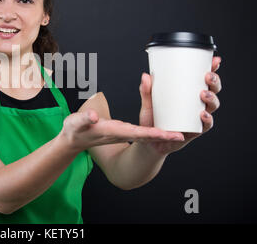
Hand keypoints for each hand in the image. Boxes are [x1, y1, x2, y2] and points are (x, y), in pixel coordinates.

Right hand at [60, 109, 184, 152]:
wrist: (72, 140)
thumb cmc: (74, 130)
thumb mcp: (76, 122)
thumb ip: (85, 119)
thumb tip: (94, 117)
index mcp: (113, 131)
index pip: (137, 133)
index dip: (154, 134)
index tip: (169, 135)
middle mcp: (121, 133)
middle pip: (147, 135)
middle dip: (164, 136)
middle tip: (183, 135)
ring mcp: (123, 133)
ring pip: (146, 133)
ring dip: (162, 133)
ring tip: (180, 130)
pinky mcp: (122, 130)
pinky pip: (142, 131)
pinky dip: (154, 129)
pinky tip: (163, 125)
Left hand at [138, 56, 222, 154]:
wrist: (150, 142)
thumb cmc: (152, 120)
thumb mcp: (148, 104)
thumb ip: (146, 91)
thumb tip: (146, 76)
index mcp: (188, 94)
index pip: (203, 80)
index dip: (212, 69)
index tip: (215, 60)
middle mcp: (196, 105)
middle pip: (213, 91)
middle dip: (215, 82)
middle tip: (207, 77)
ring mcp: (197, 118)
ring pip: (213, 106)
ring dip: (212, 99)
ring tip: (203, 94)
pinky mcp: (195, 130)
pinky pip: (206, 125)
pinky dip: (207, 119)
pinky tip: (203, 114)